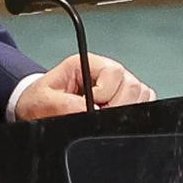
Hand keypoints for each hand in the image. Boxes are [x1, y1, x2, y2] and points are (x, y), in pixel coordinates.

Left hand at [14, 54, 156, 120]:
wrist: (37, 108)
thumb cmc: (40, 101)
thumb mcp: (44, 101)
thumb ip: (65, 104)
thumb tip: (92, 110)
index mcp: (87, 64)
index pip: (114, 72)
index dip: (107, 92)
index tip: (93, 105)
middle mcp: (106, 72)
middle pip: (132, 84)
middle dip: (118, 105)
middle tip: (99, 115)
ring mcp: (118, 85)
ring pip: (141, 93)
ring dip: (126, 108)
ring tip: (105, 116)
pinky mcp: (124, 98)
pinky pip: (144, 102)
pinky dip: (135, 112)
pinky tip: (115, 117)